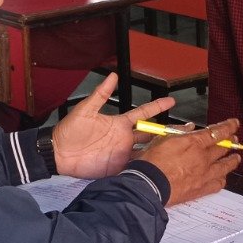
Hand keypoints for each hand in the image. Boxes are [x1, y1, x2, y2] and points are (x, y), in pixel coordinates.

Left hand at [52, 73, 176, 177]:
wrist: (59, 153)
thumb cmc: (70, 130)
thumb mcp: (86, 109)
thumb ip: (101, 94)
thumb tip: (113, 75)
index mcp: (119, 124)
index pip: (142, 114)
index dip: (157, 106)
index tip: (171, 101)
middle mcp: (124, 138)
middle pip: (149, 134)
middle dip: (166, 132)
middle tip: (184, 131)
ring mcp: (122, 153)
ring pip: (146, 151)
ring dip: (159, 150)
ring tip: (177, 149)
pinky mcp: (116, 167)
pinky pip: (134, 167)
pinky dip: (145, 167)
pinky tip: (158, 167)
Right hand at [137, 117, 241, 205]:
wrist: (149, 185)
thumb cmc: (152, 163)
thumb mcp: (162, 139)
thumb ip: (178, 132)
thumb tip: (189, 129)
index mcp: (194, 143)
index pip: (217, 132)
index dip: (228, 127)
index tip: (234, 124)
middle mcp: (203, 158)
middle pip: (223, 148)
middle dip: (230, 142)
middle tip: (234, 140)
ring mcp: (204, 174)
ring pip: (225, 166)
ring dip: (232, 160)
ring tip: (236, 158)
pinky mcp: (201, 189)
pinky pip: (218, 184)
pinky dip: (222, 179)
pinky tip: (223, 178)